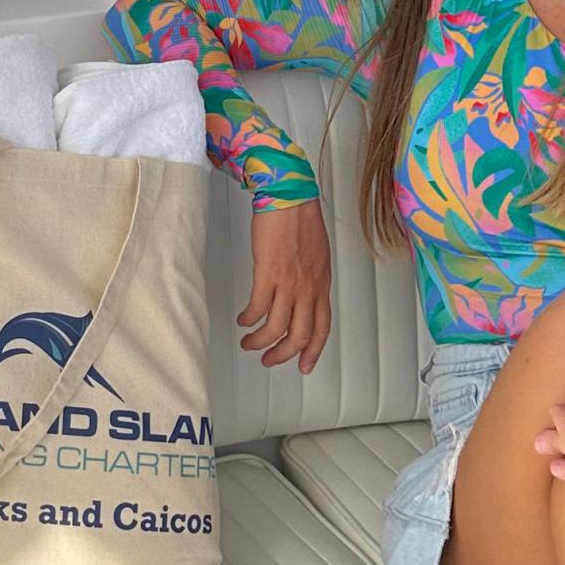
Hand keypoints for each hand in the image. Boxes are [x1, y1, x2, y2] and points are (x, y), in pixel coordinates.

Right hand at [242, 201, 331, 372]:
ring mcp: (289, 284)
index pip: (322, 328)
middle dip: (283, 354)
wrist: (289, 199)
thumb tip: (303, 295)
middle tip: (270, 360)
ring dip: (260, 341)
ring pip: (276, 328)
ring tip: (249, 343)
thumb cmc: (301, 220)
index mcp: (321, 285)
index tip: (304, 365)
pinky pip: (257, 308)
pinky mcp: (268, 274)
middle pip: (299, 335)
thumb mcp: (317, 256)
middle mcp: (308, 289)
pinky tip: (243, 319)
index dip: (312, 351)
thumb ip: (312, 279)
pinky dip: (248, 319)